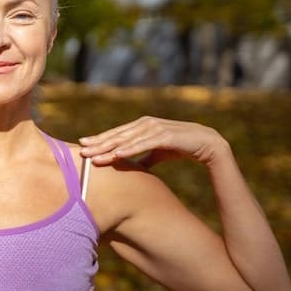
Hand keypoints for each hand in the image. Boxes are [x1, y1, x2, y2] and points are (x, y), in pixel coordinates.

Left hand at [79, 116, 228, 167]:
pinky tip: (117, 155)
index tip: (83, 146)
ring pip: (127, 140)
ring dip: (110, 148)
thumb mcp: (158, 152)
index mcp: (142, 126)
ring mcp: (156, 128)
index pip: (117, 134)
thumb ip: (144, 157)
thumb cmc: (181, 146)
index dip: (100, 140)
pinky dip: (130, 149)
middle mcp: (146, 124)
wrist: (208, 144)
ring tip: (95, 157)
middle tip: (81, 152)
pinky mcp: (166, 136)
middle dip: (99, 144)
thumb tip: (132, 167)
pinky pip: (144, 144)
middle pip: (118, 135)